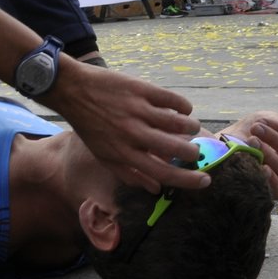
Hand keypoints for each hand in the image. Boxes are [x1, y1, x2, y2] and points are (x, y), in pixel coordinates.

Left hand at [44, 59, 205, 194]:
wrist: (72, 90)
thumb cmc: (89, 127)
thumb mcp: (104, 156)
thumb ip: (130, 174)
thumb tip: (156, 189)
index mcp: (124, 154)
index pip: (163, 173)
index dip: (188, 181)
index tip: (205, 181)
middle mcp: (132, 134)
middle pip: (176, 148)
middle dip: (193, 151)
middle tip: (194, 149)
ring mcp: (137, 110)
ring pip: (178, 122)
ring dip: (191, 126)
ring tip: (192, 127)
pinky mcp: (141, 89)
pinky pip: (173, 100)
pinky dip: (184, 106)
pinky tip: (183, 109)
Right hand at [216, 111, 277, 198]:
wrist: (232, 137)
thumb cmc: (222, 154)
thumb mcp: (223, 161)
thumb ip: (229, 166)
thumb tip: (228, 167)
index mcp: (265, 183)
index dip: (272, 181)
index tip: (261, 168)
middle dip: (267, 154)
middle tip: (251, 141)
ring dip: (273, 138)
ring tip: (255, 128)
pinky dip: (276, 126)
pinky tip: (260, 121)